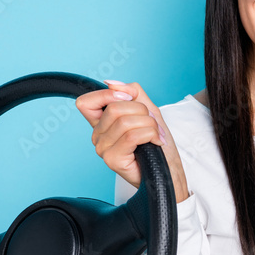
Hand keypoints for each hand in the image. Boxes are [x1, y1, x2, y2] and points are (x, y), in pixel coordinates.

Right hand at [75, 80, 189, 203]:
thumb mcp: (148, 111)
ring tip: (155, 135)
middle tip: (151, 125)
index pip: (85, 102)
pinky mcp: (112, 159)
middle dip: (141, 111)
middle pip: (114, 108)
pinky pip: (132, 136)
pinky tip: (155, 142)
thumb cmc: (158, 144)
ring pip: (125, 121)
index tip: (128, 99)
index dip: (106, 95)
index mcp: (102, 124)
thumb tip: (111, 83)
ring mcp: (103, 149)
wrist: (169, 171)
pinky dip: (150, 134)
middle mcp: (98, 136)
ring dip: (149, 125)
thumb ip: (132, 93)